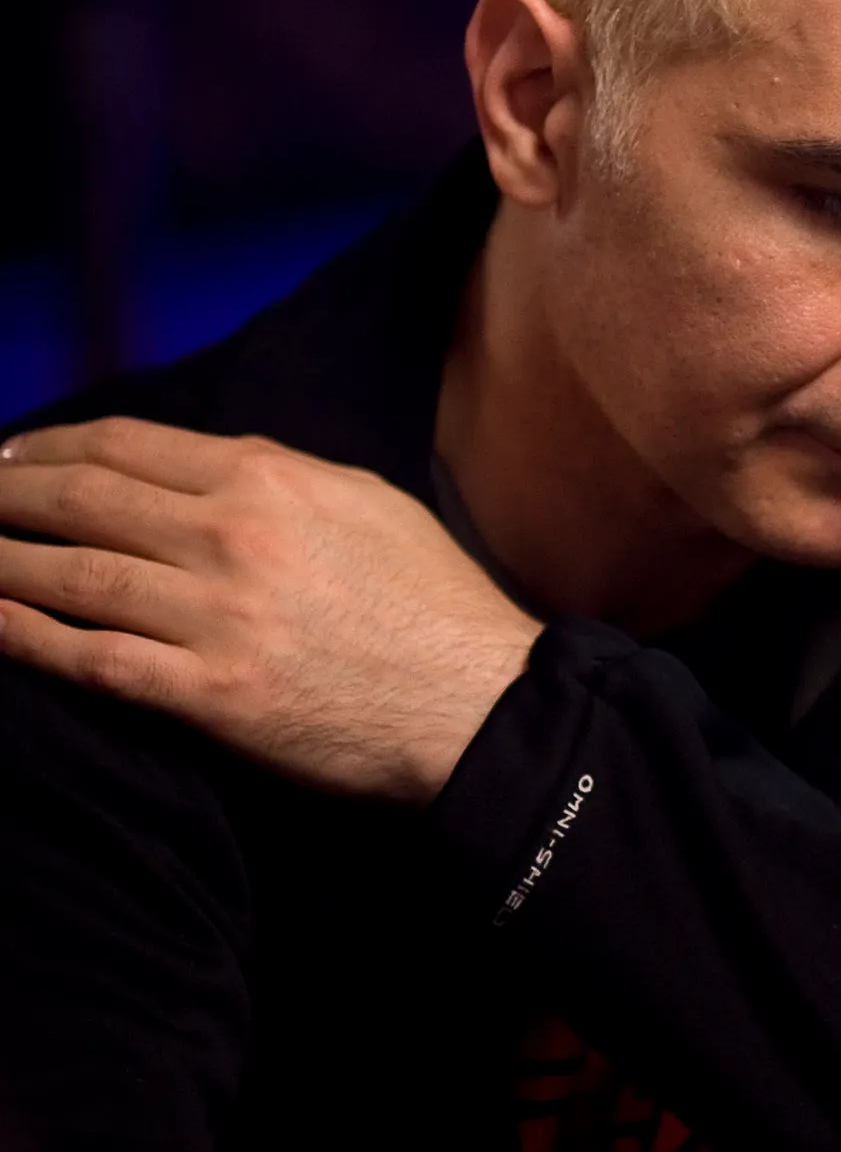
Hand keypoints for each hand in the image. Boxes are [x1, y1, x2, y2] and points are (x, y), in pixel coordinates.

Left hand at [0, 418, 539, 799]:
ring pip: (72, 575)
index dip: (48, 447)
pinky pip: (93, 659)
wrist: (481, 705)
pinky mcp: (212, 696)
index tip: (10, 457)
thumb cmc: (433, 605)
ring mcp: (216, 617)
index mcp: (269, 477)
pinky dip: (26, 638)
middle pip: (80, 500)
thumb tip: (203, 467)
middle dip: (3, 495)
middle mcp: (231, 536)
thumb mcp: (367, 501)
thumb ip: (280, 475)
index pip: (125, 446)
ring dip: (0, 561)